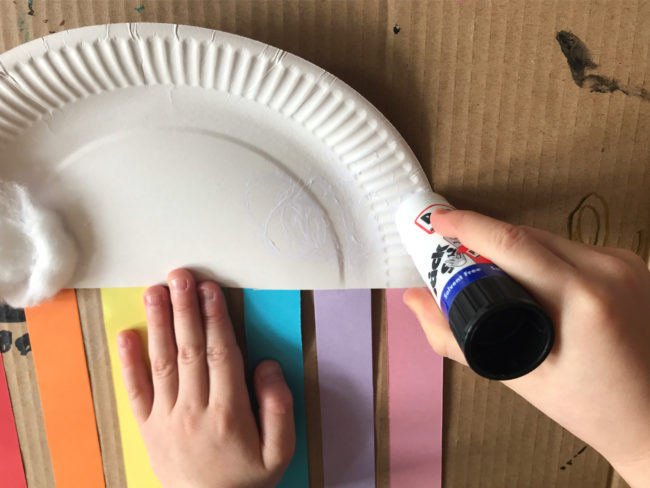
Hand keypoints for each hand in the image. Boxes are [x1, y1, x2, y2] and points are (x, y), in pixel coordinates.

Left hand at [116, 269, 294, 487]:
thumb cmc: (248, 479)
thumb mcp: (280, 451)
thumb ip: (278, 407)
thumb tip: (266, 365)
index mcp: (229, 412)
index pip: (221, 354)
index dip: (215, 318)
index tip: (210, 289)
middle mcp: (195, 410)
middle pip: (189, 350)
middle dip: (185, 309)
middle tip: (181, 276)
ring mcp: (167, 419)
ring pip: (162, 363)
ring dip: (158, 324)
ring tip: (155, 291)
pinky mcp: (148, 428)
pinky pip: (136, 391)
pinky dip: (129, 363)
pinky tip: (126, 335)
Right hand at [404, 210, 649, 486]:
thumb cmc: (591, 407)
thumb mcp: (516, 375)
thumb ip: (452, 336)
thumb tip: (415, 299)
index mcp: (583, 299)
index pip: (512, 243)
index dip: (468, 226)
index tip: (439, 222)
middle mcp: (609, 270)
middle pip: (528, 236)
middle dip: (484, 240)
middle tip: (452, 254)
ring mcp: (626, 264)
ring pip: (549, 238)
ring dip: (513, 248)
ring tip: (489, 274)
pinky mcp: (631, 264)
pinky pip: (571, 247)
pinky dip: (542, 256)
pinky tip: (530, 280)